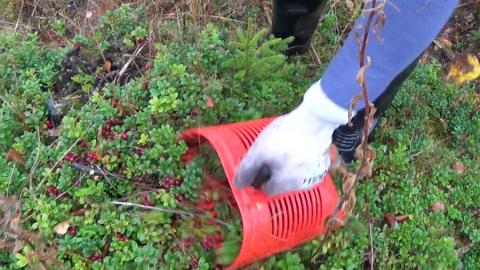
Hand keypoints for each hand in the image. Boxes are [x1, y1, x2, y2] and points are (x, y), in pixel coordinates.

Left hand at [234, 81, 349, 194]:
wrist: (315, 119)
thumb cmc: (286, 135)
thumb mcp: (259, 151)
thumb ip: (247, 170)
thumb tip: (238, 185)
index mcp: (286, 184)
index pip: (267, 189)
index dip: (259, 177)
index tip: (258, 163)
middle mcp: (302, 185)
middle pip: (282, 182)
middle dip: (273, 170)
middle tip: (270, 152)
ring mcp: (316, 174)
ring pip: (295, 174)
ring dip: (287, 164)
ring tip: (283, 146)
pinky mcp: (324, 162)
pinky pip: (307, 165)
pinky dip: (301, 159)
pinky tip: (296, 145)